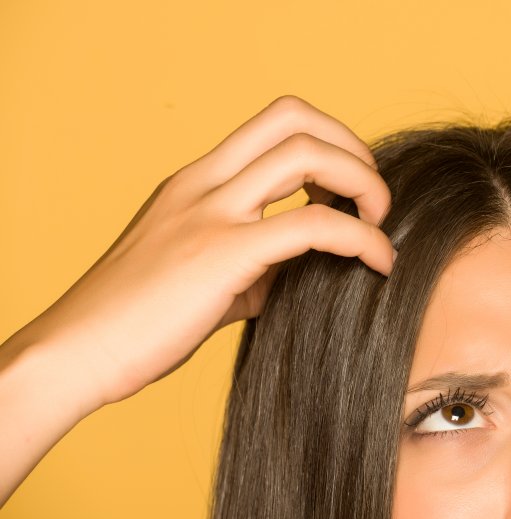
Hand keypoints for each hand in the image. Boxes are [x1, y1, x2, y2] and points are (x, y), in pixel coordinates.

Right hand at [11, 95, 395, 406]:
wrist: (76, 354)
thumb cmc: (134, 323)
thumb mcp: (200, 276)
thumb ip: (253, 265)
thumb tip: (302, 274)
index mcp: (195, 183)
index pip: (274, 124)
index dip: (327, 143)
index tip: (348, 190)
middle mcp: (203, 184)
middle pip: (293, 117)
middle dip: (351, 147)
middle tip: (372, 199)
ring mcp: (210, 213)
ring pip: (305, 154)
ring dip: (362, 181)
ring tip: (380, 225)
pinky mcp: (222, 254)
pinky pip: (312, 225)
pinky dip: (361, 238)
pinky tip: (379, 264)